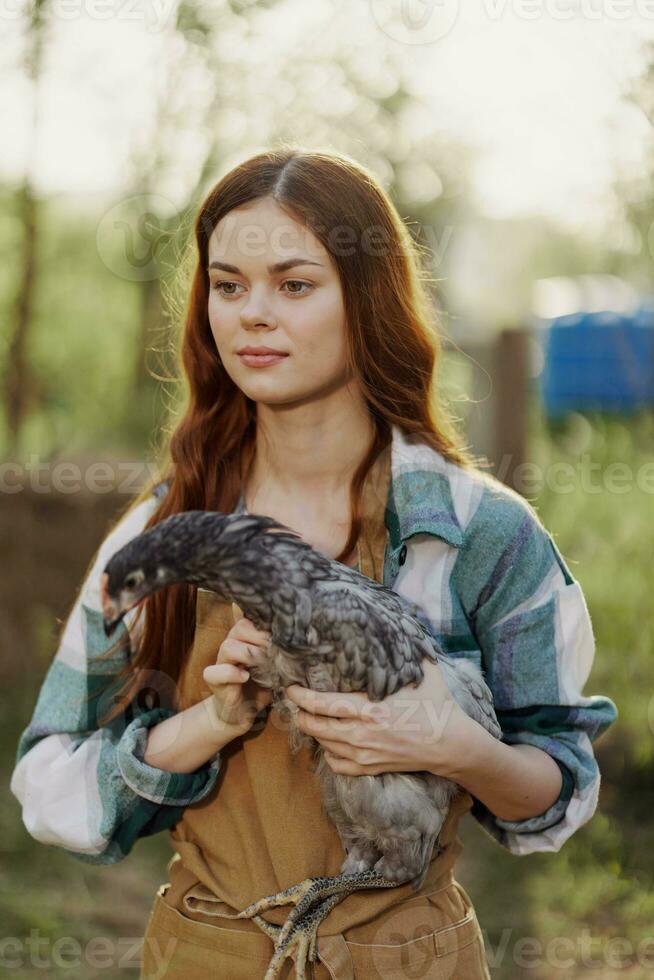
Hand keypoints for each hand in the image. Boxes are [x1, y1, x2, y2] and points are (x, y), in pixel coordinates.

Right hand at [202, 603, 272, 735]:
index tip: (281, 634)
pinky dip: (231, 673)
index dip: (265, 624)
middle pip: (240, 628)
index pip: (250, 618)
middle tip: (274, 651)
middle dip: (261, 638)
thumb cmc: (261, 684)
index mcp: (244, 637)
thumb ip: (280, 646)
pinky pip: (215, 672)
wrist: (242, 713)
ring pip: (228, 646)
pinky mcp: (214, 681)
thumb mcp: (275, 663)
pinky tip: (245, 677)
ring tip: (263, 665)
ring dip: (249, 655)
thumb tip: (294, 625)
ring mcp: (221, 662)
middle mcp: (231, 645)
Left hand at [285, 659, 472, 776]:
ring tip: (309, 717)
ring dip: (313, 731)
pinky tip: (330, 743)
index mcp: (370, 708)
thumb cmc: (436, 703)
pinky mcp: (371, 767)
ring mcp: (365, 753)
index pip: (323, 703)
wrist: (450, 743)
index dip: (301, 696)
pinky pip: (337, 765)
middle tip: (296, 703)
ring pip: (324, 745)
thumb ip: (404, 650)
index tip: (291, 688)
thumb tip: (393, 624)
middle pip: (316, 726)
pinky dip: (328, 755)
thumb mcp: (422, 670)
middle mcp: (363, 733)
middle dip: (300, 714)